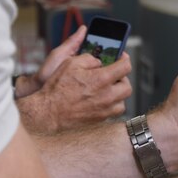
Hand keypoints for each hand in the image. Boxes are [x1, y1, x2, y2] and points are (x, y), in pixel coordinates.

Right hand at [17, 27, 131, 133]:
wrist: (49, 112)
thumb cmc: (58, 88)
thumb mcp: (70, 63)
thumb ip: (89, 59)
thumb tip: (99, 62)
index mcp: (102, 79)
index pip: (125, 67)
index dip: (124, 59)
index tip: (121, 58)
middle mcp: (107, 96)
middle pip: (127, 86)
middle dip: (122, 78)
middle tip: (113, 75)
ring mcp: (105, 109)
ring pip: (123, 100)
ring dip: (118, 93)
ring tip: (107, 88)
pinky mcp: (100, 119)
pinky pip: (114, 111)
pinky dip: (112, 104)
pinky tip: (101, 99)